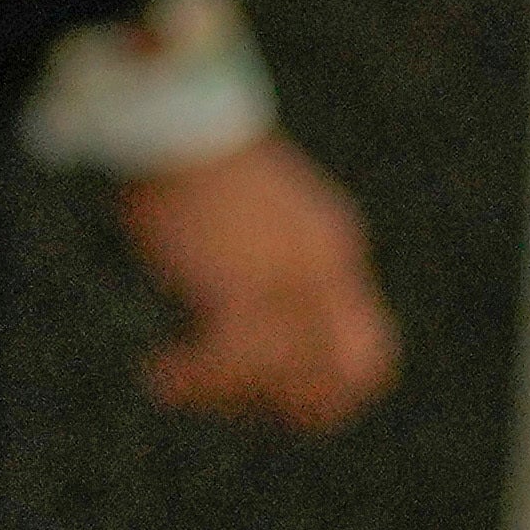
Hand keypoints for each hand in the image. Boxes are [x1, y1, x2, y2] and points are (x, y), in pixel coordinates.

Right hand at [120, 135, 399, 431]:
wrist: (176, 121)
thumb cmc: (194, 171)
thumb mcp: (254, 222)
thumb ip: (270, 271)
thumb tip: (245, 336)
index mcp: (335, 248)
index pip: (369, 354)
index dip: (324, 392)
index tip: (261, 398)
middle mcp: (327, 266)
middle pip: (350, 378)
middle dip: (294, 408)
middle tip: (224, 399)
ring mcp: (292, 277)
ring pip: (287, 379)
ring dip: (227, 395)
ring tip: (178, 380)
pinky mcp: (244, 283)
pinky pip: (233, 363)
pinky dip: (194, 380)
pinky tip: (160, 369)